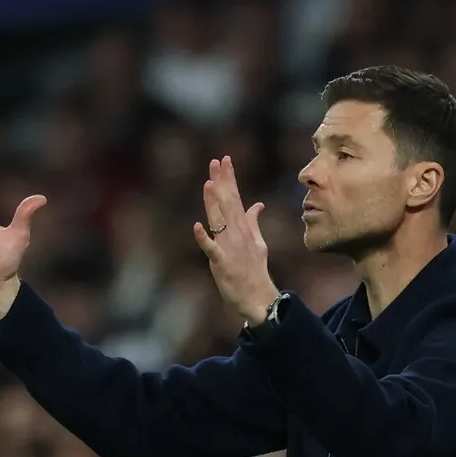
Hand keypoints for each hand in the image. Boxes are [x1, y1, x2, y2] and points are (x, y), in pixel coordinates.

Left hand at [193, 156, 278, 325]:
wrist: (258, 297)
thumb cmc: (255, 270)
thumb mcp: (258, 243)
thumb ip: (253, 222)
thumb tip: (257, 205)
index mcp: (243, 228)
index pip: (235, 197)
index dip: (229, 178)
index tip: (224, 159)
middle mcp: (236, 234)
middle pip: (227, 203)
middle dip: (222, 182)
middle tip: (215, 162)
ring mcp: (229, 247)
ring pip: (219, 221)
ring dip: (213, 203)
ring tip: (208, 184)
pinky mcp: (221, 263)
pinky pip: (211, 249)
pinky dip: (204, 238)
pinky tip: (197, 226)